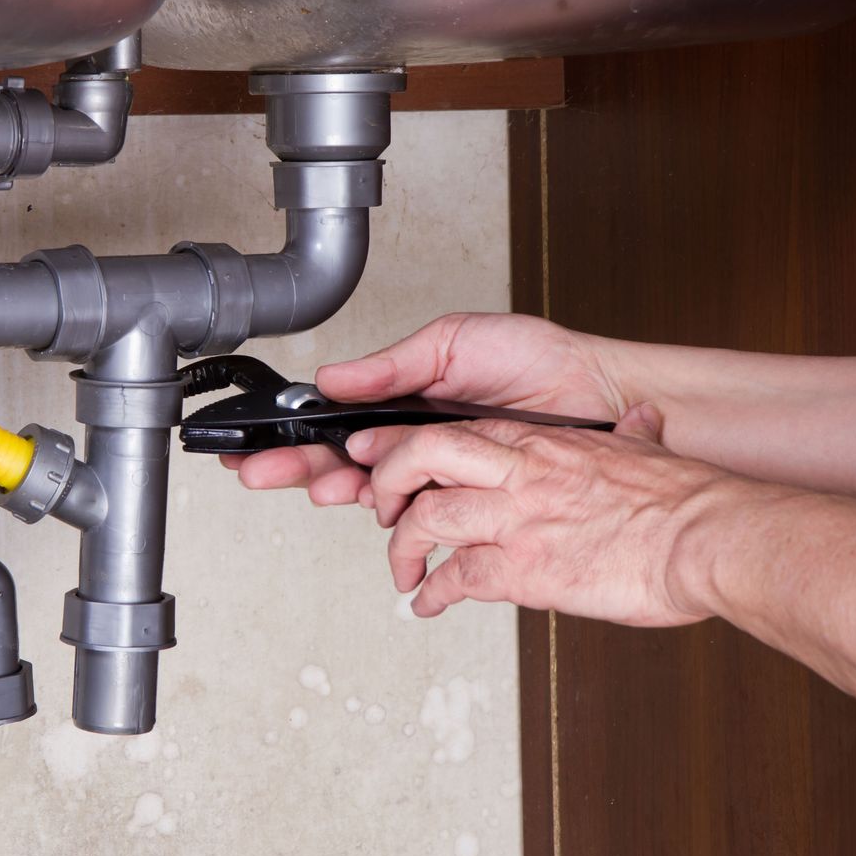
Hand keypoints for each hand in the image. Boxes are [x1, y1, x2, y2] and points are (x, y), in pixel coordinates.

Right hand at [223, 313, 628, 506]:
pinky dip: (393, 512)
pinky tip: (374, 506)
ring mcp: (441, 473)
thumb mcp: (453, 342)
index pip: (335, 422)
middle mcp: (417, 441)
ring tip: (315, 485)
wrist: (600, 394)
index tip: (256, 445)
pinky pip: (422, 513)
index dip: (295, 436)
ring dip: (335, 487)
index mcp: (404, 401)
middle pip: (339, 462)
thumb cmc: (537, 360)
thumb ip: (391, 366)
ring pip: (372, 491)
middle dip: (295, 467)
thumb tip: (332, 378)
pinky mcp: (470, 501)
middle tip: (258, 472)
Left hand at [350, 403, 738, 625]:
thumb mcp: (645, 450)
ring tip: (402, 568)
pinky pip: (455, 579)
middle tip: (381, 509)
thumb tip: (640, 419)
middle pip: (418, 458)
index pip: (454, 431)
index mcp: (543, 443)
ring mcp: (519, 520)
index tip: (388, 461)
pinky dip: (431, 593)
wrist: (709, 540)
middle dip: (386, 482)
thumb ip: (630, 434)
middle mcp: (521, 474)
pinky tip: (426, 603)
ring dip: (402, 547)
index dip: (408, 446)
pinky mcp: (526, 570)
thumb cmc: (685, 502)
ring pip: (425, 519)